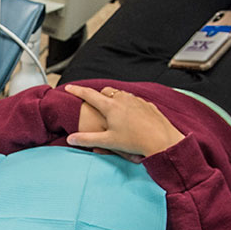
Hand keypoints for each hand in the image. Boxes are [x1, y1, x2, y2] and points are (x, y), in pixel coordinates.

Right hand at [65, 84, 184, 159]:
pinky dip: (128, 104)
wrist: (161, 140)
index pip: (89, 95)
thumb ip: (87, 139)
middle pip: (105, 91)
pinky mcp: (147, 104)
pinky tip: (130, 115)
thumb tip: (70, 139)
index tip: (69, 87)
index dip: (77, 90)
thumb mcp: (108, 142)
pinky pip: (134, 100)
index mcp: (110, 107)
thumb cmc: (134, 141)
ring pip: (121, 94)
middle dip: (98, 95)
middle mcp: (123, 99)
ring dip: (114, 98)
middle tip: (94, 102)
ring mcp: (136, 100)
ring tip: (112, 109)